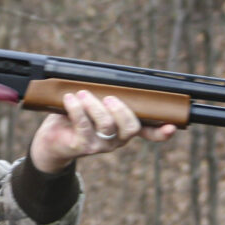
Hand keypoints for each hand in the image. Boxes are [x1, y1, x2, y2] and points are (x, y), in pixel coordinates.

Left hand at [29, 90, 175, 172]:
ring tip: (82, 94)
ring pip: (107, 125)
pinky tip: (70, 99)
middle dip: (121, 109)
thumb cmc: (76, 118)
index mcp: (124, 130)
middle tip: (109, 97)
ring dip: (94, 105)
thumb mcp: (95, 107)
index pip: (150, 133)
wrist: (52, 141)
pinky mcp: (82, 146)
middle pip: (131, 128)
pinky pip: (83, 126)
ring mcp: (101, 145)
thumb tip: (115, 78)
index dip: (162, 132)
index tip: (171, 126)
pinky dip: (77, 108)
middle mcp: (117, 140)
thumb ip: (107, 97)